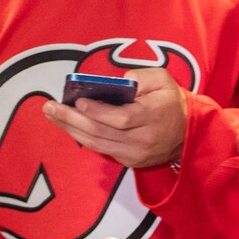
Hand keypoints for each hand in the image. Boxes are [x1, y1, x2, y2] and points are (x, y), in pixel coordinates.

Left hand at [43, 67, 187, 167]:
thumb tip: (118, 82)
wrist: (188, 134)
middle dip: (72, 119)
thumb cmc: (172, 101)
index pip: (121, 118)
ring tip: (52, 115)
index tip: (79, 101)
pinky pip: (101, 149)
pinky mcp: (129, 161)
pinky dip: (83, 137)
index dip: (98, 111)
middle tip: (50, 107)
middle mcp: (142, 139)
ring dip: (71, 129)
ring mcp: (135, 154)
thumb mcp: (163, 79)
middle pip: (102, 132)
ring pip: (97, 143)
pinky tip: (68, 126)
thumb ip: (141, 77)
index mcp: (153, 116)